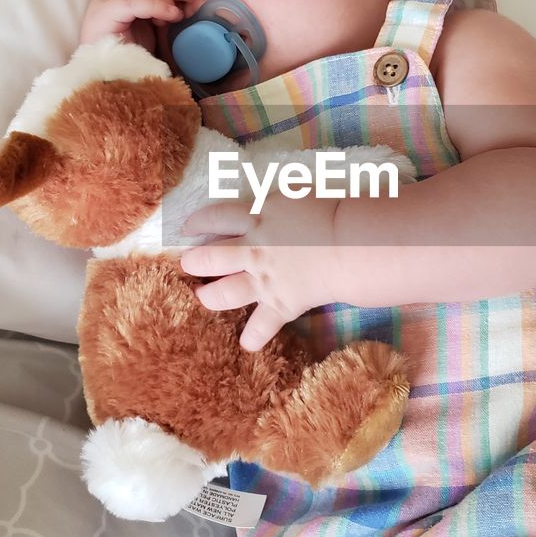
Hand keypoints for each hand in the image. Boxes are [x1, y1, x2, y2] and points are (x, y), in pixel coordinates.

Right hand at [79, 0, 182, 53]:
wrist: (116, 84)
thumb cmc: (136, 61)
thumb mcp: (153, 30)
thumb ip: (161, 12)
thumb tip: (185, 0)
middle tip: (180, 8)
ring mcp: (101, 5)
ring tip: (174, 16)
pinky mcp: (101, 15)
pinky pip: (132, 1)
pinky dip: (155, 5)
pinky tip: (169, 17)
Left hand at [180, 191, 337, 350]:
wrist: (347, 244)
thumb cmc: (329, 211)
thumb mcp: (296, 193)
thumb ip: (275, 200)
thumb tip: (266, 200)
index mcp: (256, 217)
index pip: (216, 217)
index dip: (198, 222)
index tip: (188, 228)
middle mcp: (253, 249)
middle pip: (211, 257)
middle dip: (194, 261)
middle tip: (188, 264)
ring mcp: (264, 279)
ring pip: (224, 293)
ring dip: (209, 296)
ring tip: (202, 296)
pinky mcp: (280, 303)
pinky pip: (261, 326)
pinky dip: (254, 337)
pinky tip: (247, 344)